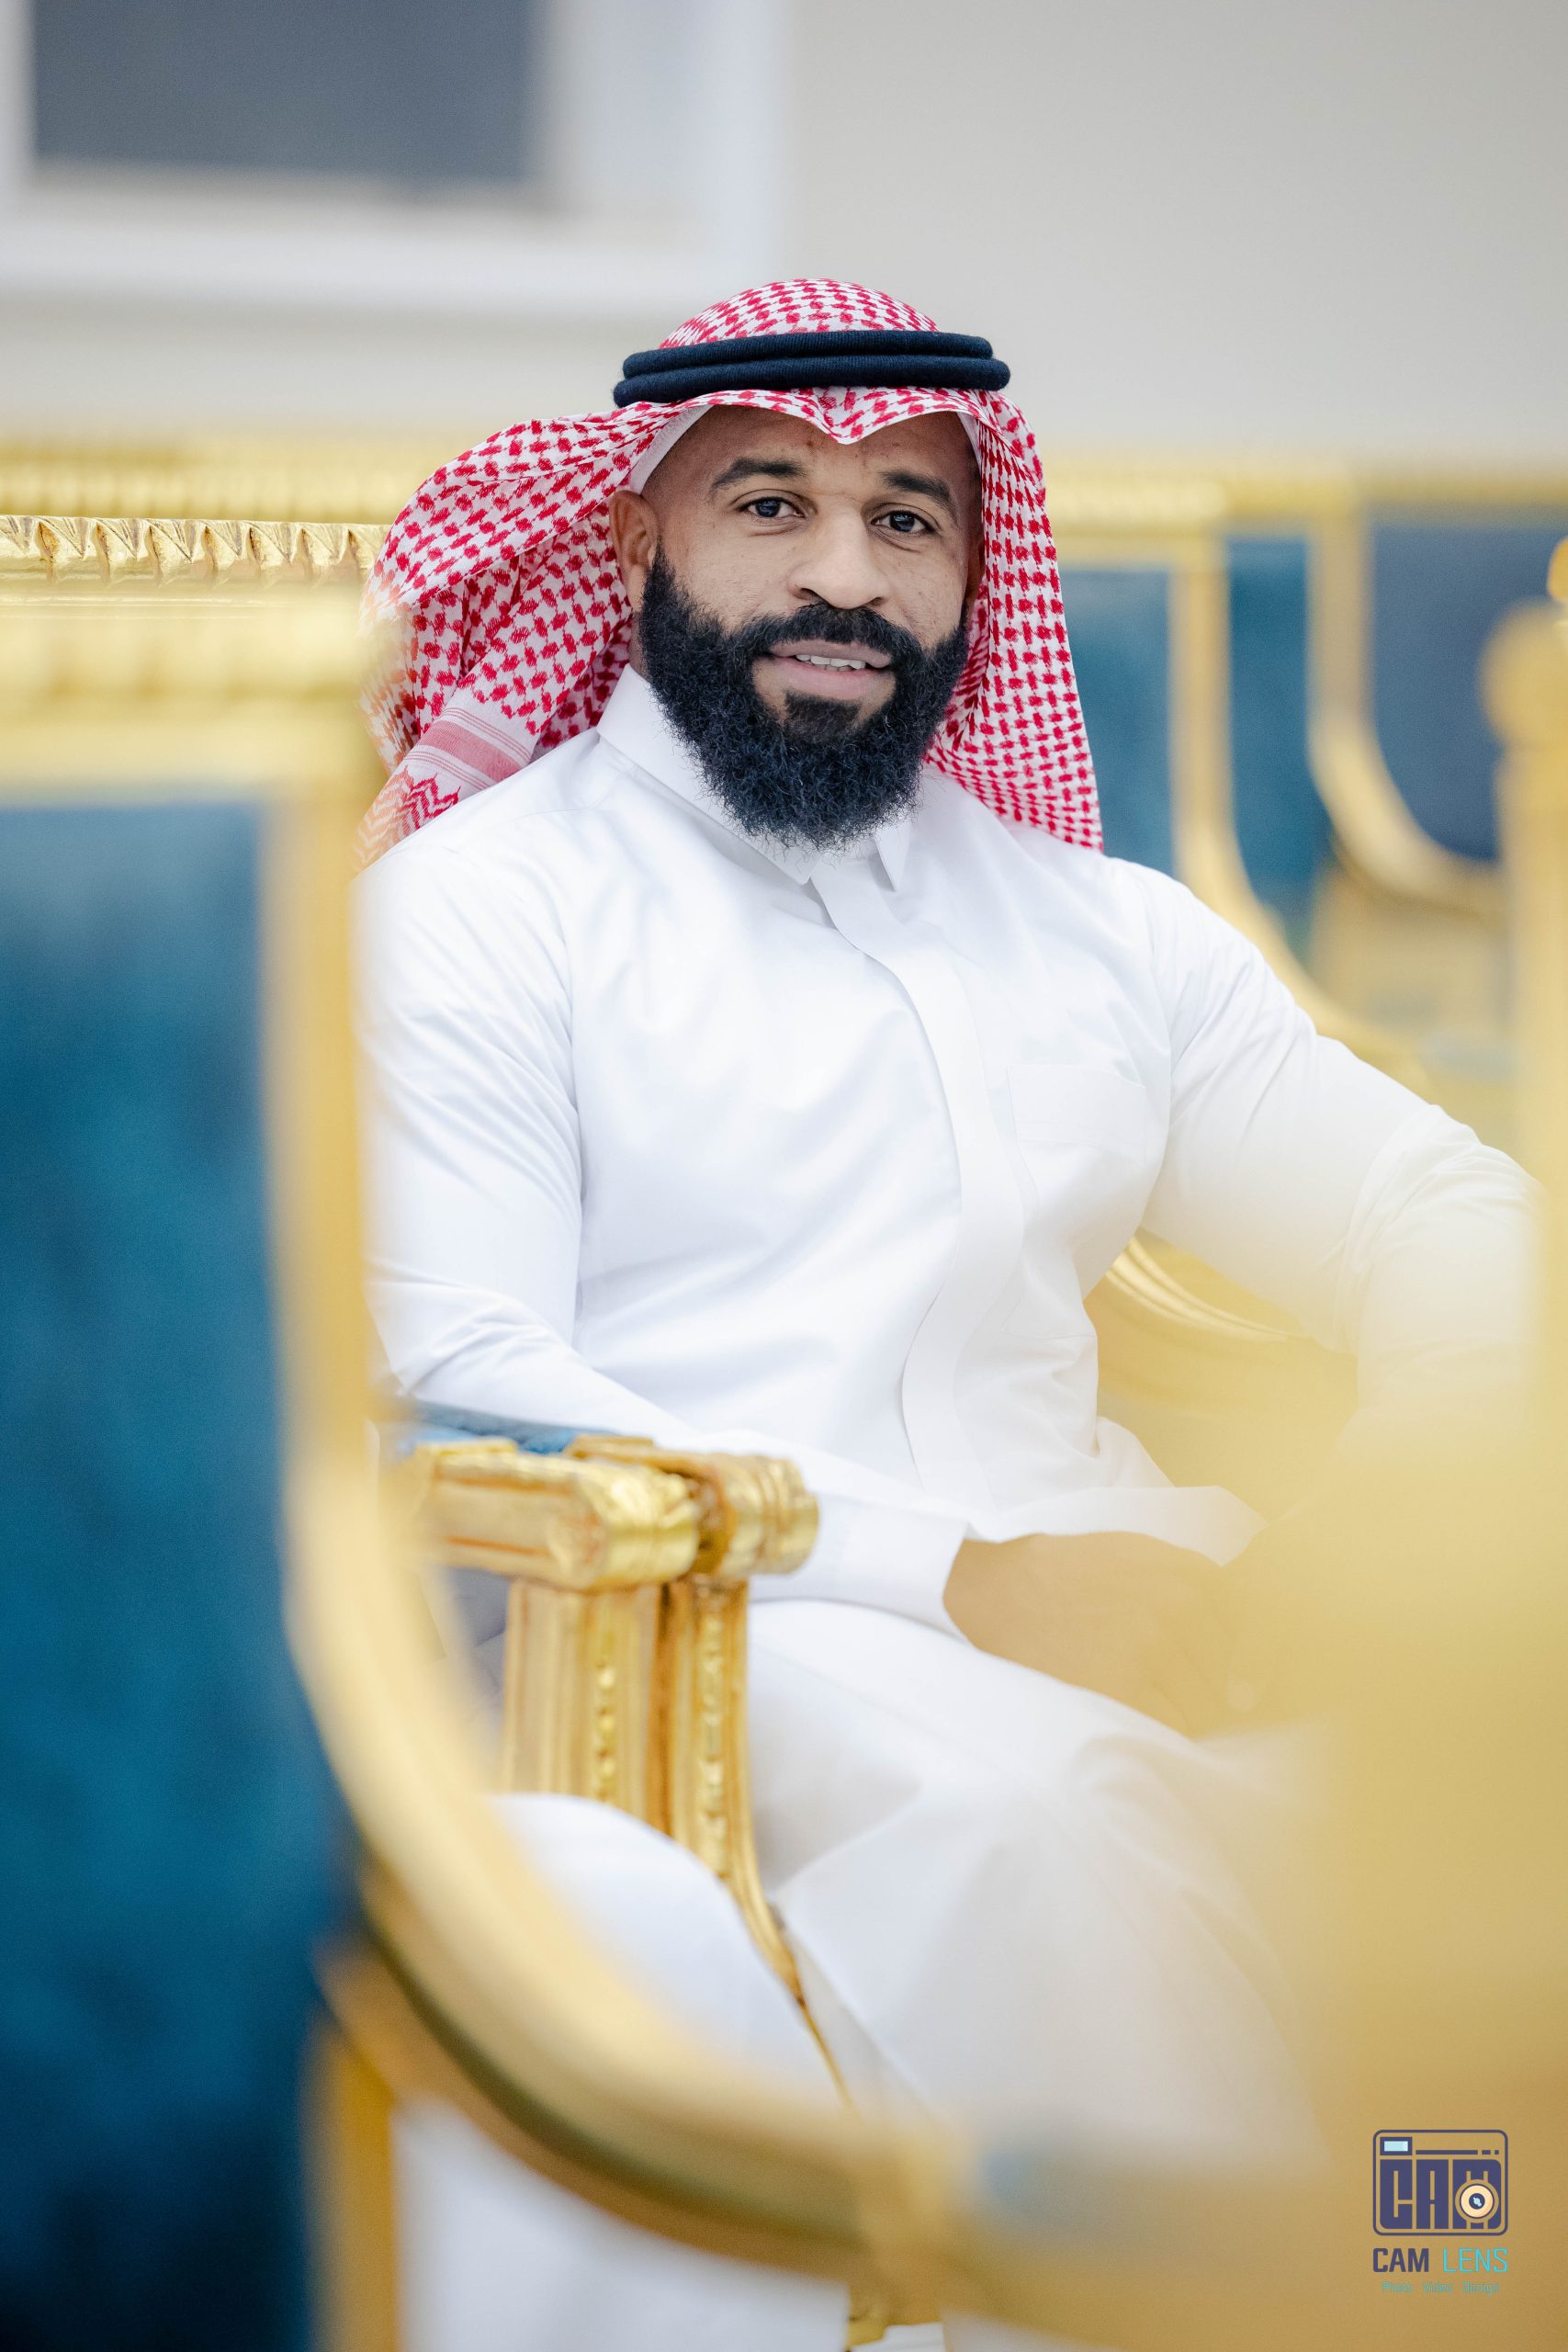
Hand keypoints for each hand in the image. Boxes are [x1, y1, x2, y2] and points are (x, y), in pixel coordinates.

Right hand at [943, 1530, 1238, 1735]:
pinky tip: (1127, 1705)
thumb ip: (1193, 1580)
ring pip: (1204, 1708)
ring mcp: (1152, 1647)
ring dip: (1180, 1710)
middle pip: (1227, 1676)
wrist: (1000, 1592)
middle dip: (1203, 1687)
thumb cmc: (1069, 1575)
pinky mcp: (1124, 1687)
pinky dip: (1157, 1727)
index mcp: (1188, 1573)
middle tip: (1160, 1681)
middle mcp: (1178, 1606)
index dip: (1233, 1659)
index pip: (1249, 1634)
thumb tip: (1249, 1621)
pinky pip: (1172, 1728)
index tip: (1221, 1672)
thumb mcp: (1138, 1553)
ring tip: (1138, 1691)